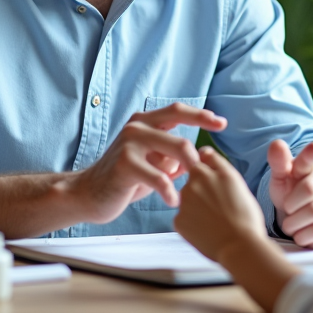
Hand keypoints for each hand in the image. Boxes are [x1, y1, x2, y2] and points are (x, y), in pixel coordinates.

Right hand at [72, 103, 226, 223]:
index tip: (222, 123)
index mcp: (144, 121)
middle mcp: (137, 127)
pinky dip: (169, 191)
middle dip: (198, 154)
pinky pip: (158, 177)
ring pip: (173, 150)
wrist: (90, 194)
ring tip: (191, 191)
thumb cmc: (126, 178)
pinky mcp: (124, 164)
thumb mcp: (152, 161)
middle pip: (180, 132)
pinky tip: (173, 201)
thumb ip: (172, 154)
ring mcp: (129, 143)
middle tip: (209, 170)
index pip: (177, 111)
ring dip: (187, 172)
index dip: (201, 116)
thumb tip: (201, 155)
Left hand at [175, 146, 268, 261]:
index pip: (205, 156)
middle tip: (217, 204)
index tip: (213, 177)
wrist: (240, 246)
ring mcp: (185, 201)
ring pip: (187, 197)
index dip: (209, 166)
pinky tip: (206, 230)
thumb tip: (204, 152)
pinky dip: (192, 222)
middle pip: (194, 177)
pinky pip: (183, 217)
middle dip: (202, 186)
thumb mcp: (238, 184)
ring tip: (213, 220)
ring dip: (196, 204)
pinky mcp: (179, 220)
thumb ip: (219, 166)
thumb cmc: (246, 218)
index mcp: (215, 171)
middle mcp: (197, 182)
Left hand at [268, 140, 312, 247]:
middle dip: (291, 203)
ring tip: (290, 221)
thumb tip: (277, 143)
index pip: (309, 159)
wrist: (298, 215)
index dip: (311, 153)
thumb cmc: (288, 190)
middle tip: (286, 207)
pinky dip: (303, 235)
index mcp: (309, 168)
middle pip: (309, 190)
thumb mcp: (280, 177)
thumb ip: (278, 162)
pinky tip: (301, 231)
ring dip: (294, 222)